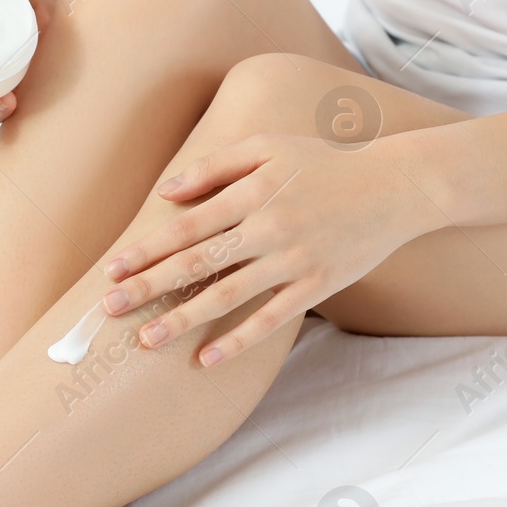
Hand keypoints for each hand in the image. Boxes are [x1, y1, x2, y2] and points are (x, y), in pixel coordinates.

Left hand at [100, 134, 442, 365]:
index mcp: (254, 192)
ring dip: (183, 319)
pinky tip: (206, 358)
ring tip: (146, 339)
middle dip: (149, 286)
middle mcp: (269, 228)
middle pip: (198, 262)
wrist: (397, 186)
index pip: (188, 225)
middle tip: (108, 307)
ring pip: (228, 296)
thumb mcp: (270, 147)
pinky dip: (238, 341)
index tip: (113, 268)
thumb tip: (167, 191)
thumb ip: (215, 166)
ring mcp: (293, 260)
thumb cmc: (326, 163)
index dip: (148, 248)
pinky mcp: (316, 286)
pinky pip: (270, 320)